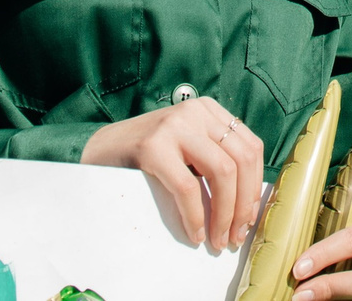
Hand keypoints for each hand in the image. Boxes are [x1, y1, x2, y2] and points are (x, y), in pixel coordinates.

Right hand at [81, 96, 266, 251]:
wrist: (98, 151)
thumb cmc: (146, 158)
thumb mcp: (186, 150)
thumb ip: (214, 161)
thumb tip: (246, 208)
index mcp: (209, 111)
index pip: (251, 147)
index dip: (254, 187)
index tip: (248, 219)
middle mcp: (196, 112)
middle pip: (241, 160)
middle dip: (242, 205)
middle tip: (234, 237)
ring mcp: (175, 126)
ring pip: (222, 171)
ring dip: (224, 214)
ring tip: (217, 240)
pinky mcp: (153, 146)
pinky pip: (187, 187)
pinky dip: (195, 216)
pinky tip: (195, 234)